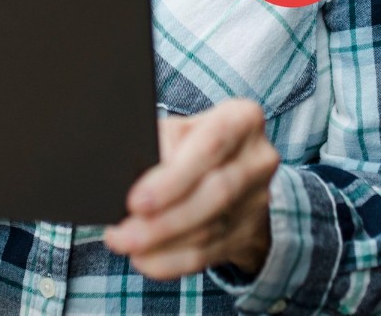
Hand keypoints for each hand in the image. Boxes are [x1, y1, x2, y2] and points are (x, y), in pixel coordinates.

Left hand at [104, 99, 279, 280]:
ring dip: (162, 243)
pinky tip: (145, 259)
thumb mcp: (179, 130)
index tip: (136, 201)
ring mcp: (257, 199)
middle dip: (165, 220)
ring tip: (126, 243)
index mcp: (242, 119)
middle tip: (123, 233)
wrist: (231, 169)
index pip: (210, 147)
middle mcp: (257, 159)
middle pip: (215, 194)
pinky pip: (208, 254)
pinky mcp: (248, 233)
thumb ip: (159, 145)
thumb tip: (128, 181)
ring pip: (209, 230)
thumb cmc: (193, 141)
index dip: (173, 179)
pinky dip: (171, 261)